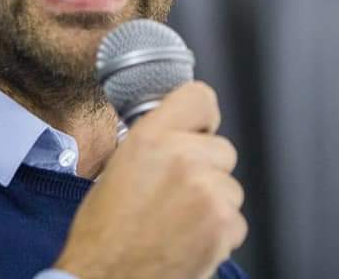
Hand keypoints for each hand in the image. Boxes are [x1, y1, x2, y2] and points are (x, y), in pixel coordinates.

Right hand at [53, 82, 246, 278]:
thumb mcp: (118, 168)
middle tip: (177, 193)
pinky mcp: (223, 226)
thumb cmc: (103, 232)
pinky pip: (236, 221)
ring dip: (214, 204)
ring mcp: (207, 192)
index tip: (198, 131)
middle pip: (223, 149)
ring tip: (178, 222)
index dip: (201, 118)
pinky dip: (218, 235)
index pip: (200, 97)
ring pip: (231, 187)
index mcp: (151, 138)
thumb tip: (180, 135)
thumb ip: (154, 143)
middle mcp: (183, 158)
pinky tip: (188, 241)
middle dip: (207, 170)